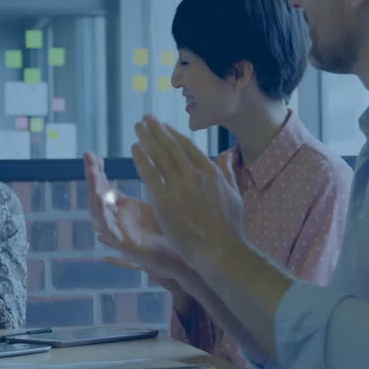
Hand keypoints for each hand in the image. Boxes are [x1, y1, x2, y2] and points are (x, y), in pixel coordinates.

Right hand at [83, 152, 180, 275]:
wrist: (180, 256)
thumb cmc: (167, 232)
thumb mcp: (151, 205)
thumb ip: (139, 190)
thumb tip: (137, 167)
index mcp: (122, 210)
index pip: (104, 186)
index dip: (98, 170)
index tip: (92, 154)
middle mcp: (116, 221)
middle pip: (98, 195)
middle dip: (92, 176)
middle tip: (88, 156)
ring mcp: (118, 234)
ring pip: (99, 211)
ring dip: (94, 190)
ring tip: (92, 172)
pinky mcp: (124, 246)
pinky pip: (109, 229)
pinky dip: (103, 214)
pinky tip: (101, 197)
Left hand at [132, 115, 245, 271]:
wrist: (220, 250)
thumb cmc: (229, 227)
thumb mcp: (234, 194)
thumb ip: (228, 171)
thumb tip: (227, 154)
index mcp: (211, 172)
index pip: (188, 147)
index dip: (173, 134)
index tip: (163, 126)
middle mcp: (195, 175)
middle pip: (171, 146)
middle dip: (157, 130)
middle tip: (146, 118)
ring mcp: (179, 187)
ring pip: (160, 156)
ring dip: (147, 138)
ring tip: (138, 127)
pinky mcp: (165, 201)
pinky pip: (150, 174)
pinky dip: (142, 159)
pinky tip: (135, 149)